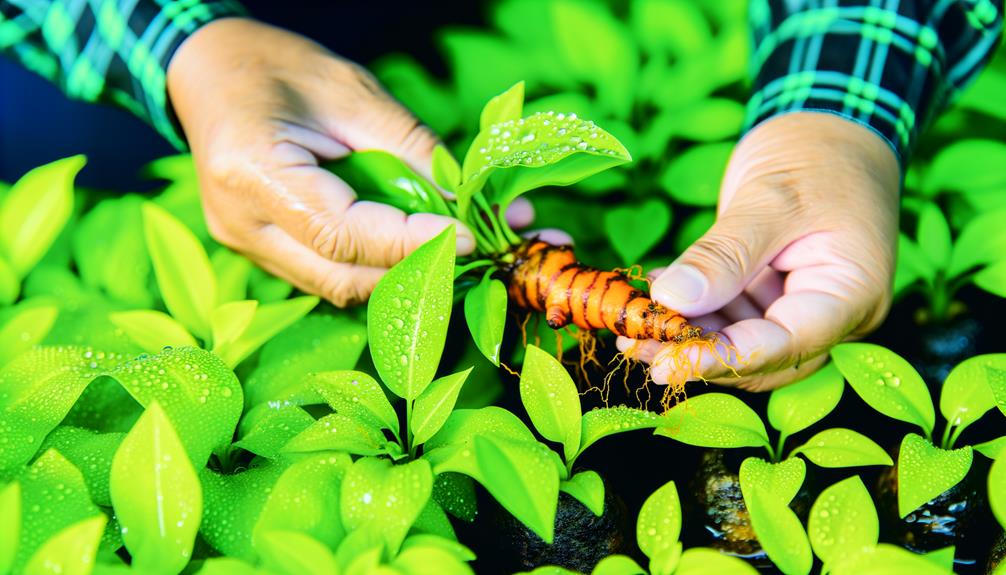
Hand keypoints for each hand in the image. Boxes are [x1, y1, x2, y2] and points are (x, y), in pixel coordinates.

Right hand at [166, 18, 474, 305]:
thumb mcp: (354, 94)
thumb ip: (411, 150)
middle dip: (412, 270)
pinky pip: (324, 274)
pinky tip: (407, 248)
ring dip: (397, 275)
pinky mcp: (257, 250)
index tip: (467, 235)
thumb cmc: (280, 69)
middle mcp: (241, 223)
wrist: (210, 69)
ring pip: (335, 285)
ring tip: (445, 249)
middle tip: (467, 248)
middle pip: (340, 276)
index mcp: (253, 172)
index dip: (410, 243)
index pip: (342, 234)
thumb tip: (468, 200)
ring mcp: (244, 243)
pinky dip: (372, 267)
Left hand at [620, 112, 900, 390]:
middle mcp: (828, 312)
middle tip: (635, 344)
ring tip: (635, 319)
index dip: (722, 360)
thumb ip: (724, 254)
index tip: (665, 365)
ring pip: (739, 340)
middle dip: (697, 353)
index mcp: (851, 293)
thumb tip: (672, 299)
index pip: (783, 347)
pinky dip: (693, 307)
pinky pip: (729, 314)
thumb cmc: (816, 154)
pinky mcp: (769, 291)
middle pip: (760, 356)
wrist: (831, 127)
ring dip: (687, 333)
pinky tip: (657, 291)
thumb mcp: (770, 198)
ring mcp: (797, 303)